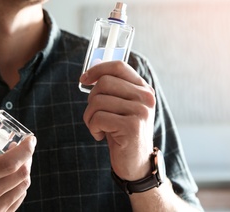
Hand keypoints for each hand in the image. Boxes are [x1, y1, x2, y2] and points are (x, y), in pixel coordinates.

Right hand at [0, 102, 36, 211]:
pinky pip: (19, 198)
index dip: (26, 149)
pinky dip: (21, 184)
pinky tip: (14, 176)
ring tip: (19, 160)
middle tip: (25, 147)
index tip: (31, 138)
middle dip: (28, 157)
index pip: (10, 162)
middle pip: (21, 174)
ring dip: (25, 169)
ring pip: (23, 186)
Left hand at [80, 61, 155, 180]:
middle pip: (104, 82)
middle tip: (95, 114)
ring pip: (98, 101)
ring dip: (90, 117)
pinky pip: (98, 118)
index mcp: (143, 89)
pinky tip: (101, 135)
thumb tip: (89, 73)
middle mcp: (145, 98)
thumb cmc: (122, 132)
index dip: (97, 69)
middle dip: (91, 99)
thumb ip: (112, 89)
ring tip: (98, 127)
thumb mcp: (121, 107)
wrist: (135, 162)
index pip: (118, 66)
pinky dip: (93, 128)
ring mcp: (141, 112)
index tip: (84, 79)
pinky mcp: (132, 127)